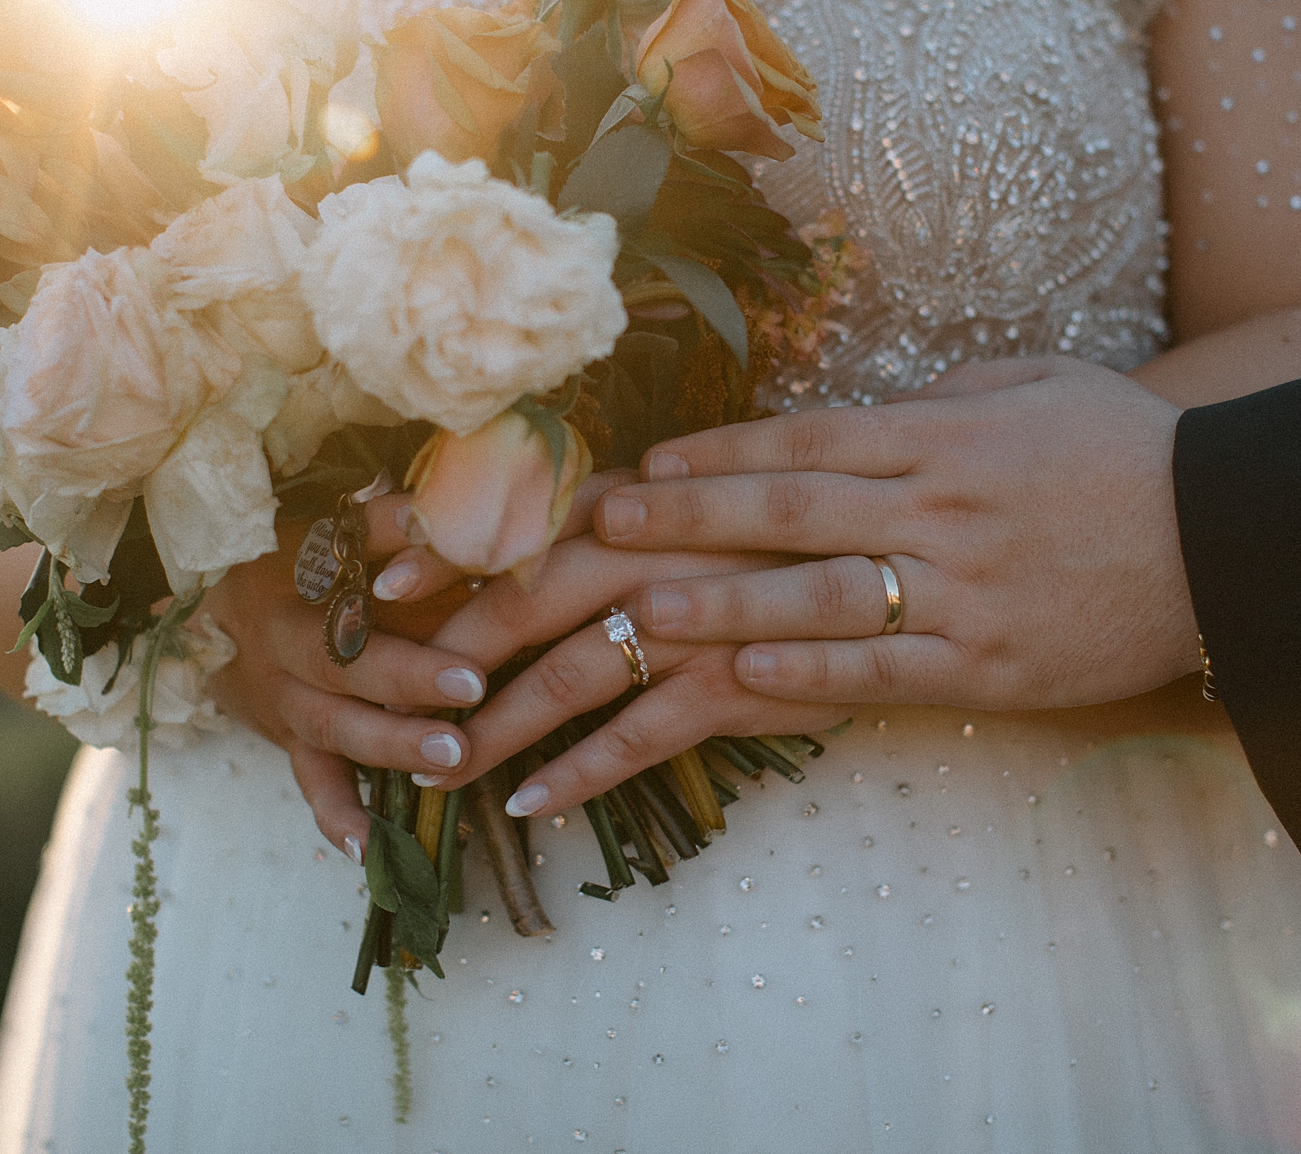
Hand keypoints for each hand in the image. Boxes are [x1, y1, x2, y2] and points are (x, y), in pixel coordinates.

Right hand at [204, 470, 631, 857]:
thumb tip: (469, 510)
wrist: (208, 608)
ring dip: (392, 746)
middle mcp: (286, 638)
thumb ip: (399, 524)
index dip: (408, 576)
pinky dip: (338, 817)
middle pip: (345, 660)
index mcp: (303, 574)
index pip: (355, 570)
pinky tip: (372, 850)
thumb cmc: (296, 559)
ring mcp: (284, 695)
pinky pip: (311, 782)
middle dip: (409, 678)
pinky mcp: (288, 739)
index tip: (464, 579)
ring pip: (335, 726)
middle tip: (473, 689)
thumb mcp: (336, 528)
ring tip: (451, 758)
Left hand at [407, 536, 851, 819]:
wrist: (922, 556)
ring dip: (497, 729)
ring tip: (439, 770)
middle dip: (448, 652)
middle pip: (527, 599)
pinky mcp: (736, 682)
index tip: (378, 584)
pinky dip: (581, 773)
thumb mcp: (718, 496)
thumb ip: (641, 502)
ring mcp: (697, 615)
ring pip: (571, 674)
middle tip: (384, 692)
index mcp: (646, 494)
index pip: (525, 518)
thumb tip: (553, 509)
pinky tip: (533, 806)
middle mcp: (660, 548)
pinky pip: (641, 735)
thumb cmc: (804, 524)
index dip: (447, 547)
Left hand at [586, 356, 1204, 711]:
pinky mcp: (992, 664)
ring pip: (817, 595)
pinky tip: (745, 677)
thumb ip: (944, 396)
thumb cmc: (1131, 452)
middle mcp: (941, 506)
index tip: (644, 461)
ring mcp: (964, 589)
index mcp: (945, 434)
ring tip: (636, 615)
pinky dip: (813, 674)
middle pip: (788, 511)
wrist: (1233, 537)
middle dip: (685, 517)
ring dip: (720, 604)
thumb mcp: (1038, 387)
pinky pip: (885, 670)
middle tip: (604, 524)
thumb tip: (866, 409)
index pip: (805, 439)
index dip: (717, 451)